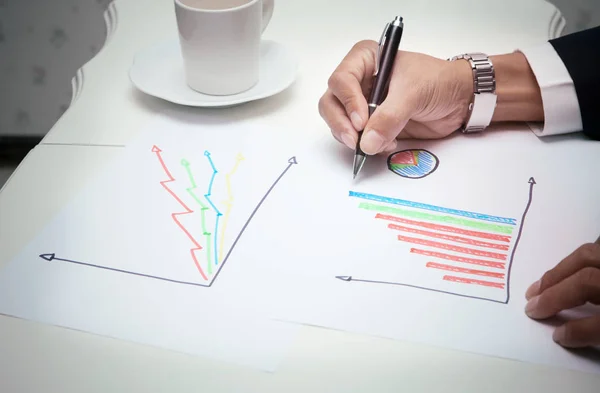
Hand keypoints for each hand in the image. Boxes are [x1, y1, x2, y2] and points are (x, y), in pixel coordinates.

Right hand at [318, 40, 472, 154]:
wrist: (459, 100)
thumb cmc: (439, 82)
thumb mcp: (414, 93)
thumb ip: (389, 117)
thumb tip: (368, 142)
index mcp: (365, 60)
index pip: (341, 80)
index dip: (348, 102)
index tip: (361, 121)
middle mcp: (359, 81)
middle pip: (331, 103)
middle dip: (341, 124)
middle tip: (356, 141)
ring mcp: (362, 104)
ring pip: (339, 122)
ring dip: (353, 138)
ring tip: (376, 143)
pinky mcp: (371, 124)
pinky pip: (356, 138)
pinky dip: (367, 145)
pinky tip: (387, 143)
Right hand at [525, 239, 599, 347]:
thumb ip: (597, 333)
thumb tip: (564, 334)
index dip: (578, 330)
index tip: (557, 336)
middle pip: (587, 279)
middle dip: (555, 291)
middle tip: (532, 304)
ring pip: (589, 253)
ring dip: (561, 270)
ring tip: (543, 284)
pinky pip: (596, 246)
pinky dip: (578, 258)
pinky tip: (569, 268)